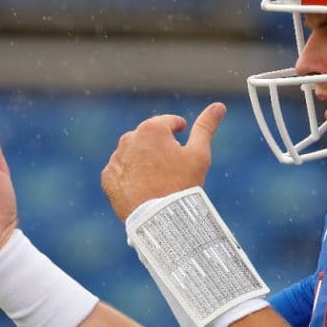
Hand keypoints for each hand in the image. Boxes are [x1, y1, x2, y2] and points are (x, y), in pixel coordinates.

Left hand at [102, 103, 225, 220]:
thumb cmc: (182, 184)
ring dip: (144, 159)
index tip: (182, 134)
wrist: (158, 220)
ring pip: (133, 153)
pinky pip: (121, 171)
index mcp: (151, 129)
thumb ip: (206, 127)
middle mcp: (129, 139)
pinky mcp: (108, 178)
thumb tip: (219, 106)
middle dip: (159, 146)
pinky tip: (143, 187)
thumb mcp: (199, 154)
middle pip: (149, 138)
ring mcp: (116, 159)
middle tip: (172, 165)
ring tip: (158, 179)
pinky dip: (130, 175)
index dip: (178, 128)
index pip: (168, 122)